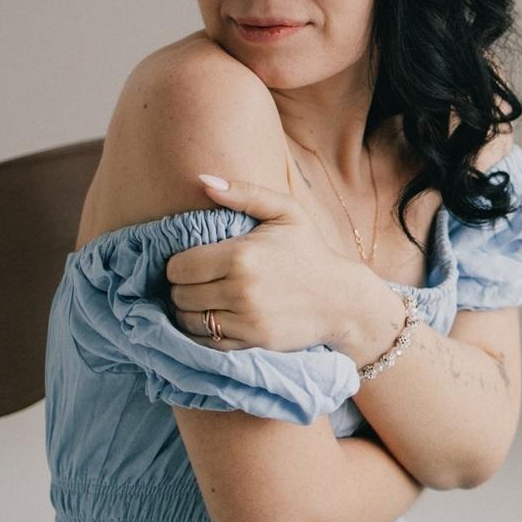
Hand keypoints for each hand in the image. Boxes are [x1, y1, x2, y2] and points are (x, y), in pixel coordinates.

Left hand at [164, 174, 373, 354]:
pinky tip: (213, 318)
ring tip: (203, 300)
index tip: (192, 262)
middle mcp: (240, 289)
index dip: (179, 264)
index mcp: (240, 255)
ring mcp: (246, 319)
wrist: (342, 299)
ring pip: (189, 320)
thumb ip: (244, 193)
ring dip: (189, 311)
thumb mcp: (286, 211)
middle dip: (183, 287)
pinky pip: (206, 341)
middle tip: (198, 281)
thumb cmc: (310, 251)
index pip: (179, 267)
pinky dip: (202, 332)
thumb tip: (202, 180)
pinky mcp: (252, 341)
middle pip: (179, 294)